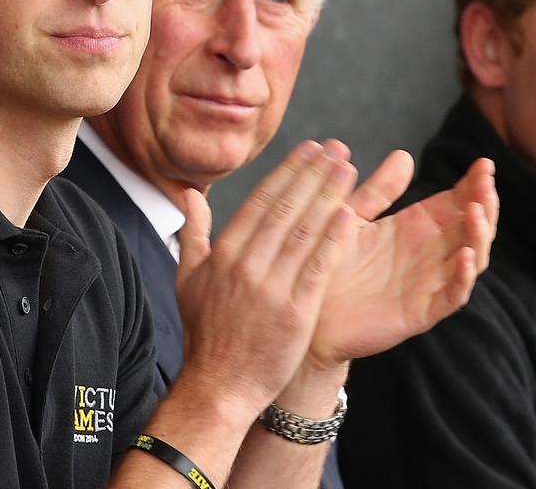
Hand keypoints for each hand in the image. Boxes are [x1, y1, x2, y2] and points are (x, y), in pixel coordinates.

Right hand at [171, 140, 358, 418]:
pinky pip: (318, 267)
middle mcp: (247, 266)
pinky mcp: (295, 313)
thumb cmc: (205, 334)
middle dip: (313, 173)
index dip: (288, 171)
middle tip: (336, 147)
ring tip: (348, 169)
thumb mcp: (186, 279)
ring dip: (328, 195)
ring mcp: (271, 289)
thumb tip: (189, 195)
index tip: (309, 148)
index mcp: (223, 255)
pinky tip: (349, 214)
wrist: (219, 387)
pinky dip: (334, 239)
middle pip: (285, 208)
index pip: (261, 201)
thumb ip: (193, 233)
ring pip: (304, 231)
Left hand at [305, 152, 497, 367]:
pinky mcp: (421, 312)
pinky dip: (463, 277)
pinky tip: (463, 255)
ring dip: (479, 236)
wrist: (307, 309)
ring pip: (471, 259)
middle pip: (471, 227)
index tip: (484, 163)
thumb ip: (379, 191)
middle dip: (484, 204)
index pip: (457, 202)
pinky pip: (452, 296)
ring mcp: (429, 283)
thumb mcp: (353, 217)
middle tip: (486, 183)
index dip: (473, 184)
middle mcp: (429, 254)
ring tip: (477, 211)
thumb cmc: (327, 263)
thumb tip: (404, 154)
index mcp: (415, 228)